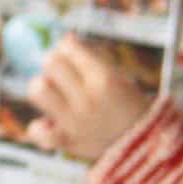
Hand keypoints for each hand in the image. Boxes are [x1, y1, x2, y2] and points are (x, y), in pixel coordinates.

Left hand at [25, 35, 152, 161]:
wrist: (145, 144)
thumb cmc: (126, 103)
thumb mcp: (118, 76)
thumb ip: (91, 58)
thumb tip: (64, 39)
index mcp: (104, 78)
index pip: (68, 48)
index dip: (67, 48)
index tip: (71, 54)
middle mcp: (88, 98)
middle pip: (50, 63)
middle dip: (54, 64)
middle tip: (62, 73)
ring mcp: (74, 121)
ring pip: (37, 90)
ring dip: (43, 88)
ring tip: (55, 94)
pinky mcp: (65, 141)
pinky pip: (37, 131)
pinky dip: (39, 128)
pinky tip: (50, 123)